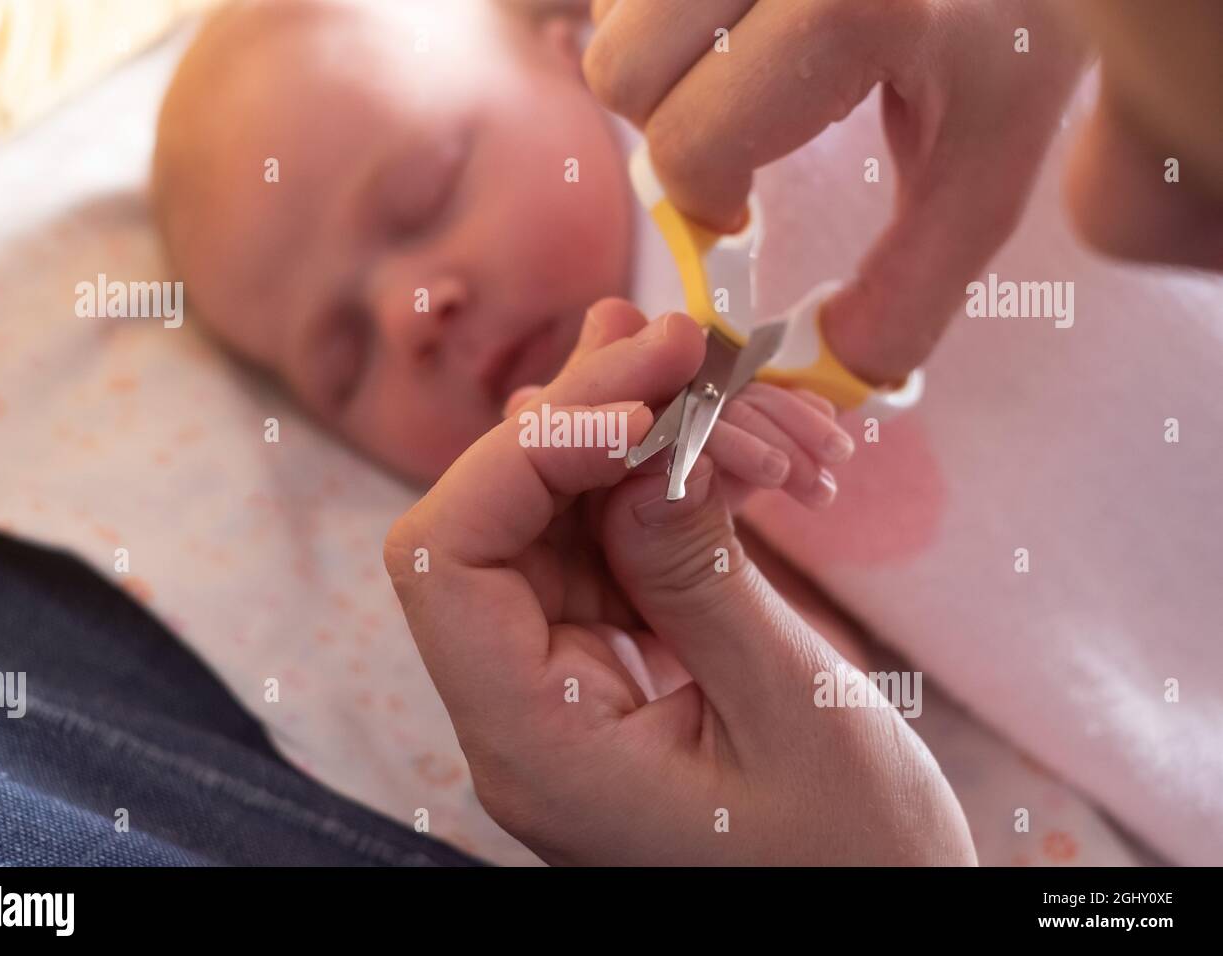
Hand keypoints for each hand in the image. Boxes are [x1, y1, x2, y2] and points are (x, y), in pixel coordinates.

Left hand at [386, 303, 975, 864]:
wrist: (881, 924)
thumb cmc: (850, 866)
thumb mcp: (793, 715)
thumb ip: (699, 575)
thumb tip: (643, 447)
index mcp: (536, 745)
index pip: (446, 559)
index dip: (524, 450)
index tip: (643, 392)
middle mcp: (527, 707)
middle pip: (503, 516)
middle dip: (599, 415)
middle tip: (699, 348)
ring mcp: (568, 681)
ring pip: (564, 514)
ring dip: (653, 439)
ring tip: (751, 396)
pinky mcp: (617, 660)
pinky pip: (616, 543)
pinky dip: (678, 484)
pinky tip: (740, 440)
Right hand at [584, 0, 1088, 384]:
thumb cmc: (1029, 31)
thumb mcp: (989, 172)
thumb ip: (909, 292)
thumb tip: (826, 376)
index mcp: (852, 8)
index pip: (689, 146)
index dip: (705, 205)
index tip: (740, 215)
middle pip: (621, 69)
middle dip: (667, 130)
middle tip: (735, 138)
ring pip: (611, 12)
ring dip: (659, 66)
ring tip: (742, 72)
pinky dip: (663, 16)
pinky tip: (736, 30)